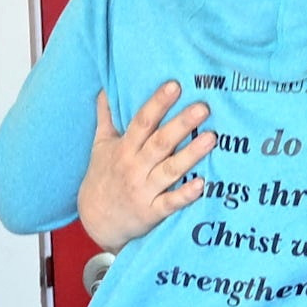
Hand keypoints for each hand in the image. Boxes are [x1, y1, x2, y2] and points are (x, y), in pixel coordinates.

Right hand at [75, 81, 214, 252]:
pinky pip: (170, 203)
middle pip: (160, 142)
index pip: (142, 121)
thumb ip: (106, 117)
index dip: (158, 103)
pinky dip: (185, 195)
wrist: (94, 220)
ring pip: (170, 170)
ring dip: (191, 154)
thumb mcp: (100, 146)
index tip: (175, 85)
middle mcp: (134, 167)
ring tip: (212, 138)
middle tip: (203, 107)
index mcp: (124, 148)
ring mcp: (143, 190)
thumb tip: (104, 89)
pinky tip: (202, 185)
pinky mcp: (151, 212)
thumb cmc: (101, 178)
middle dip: (181, 124)